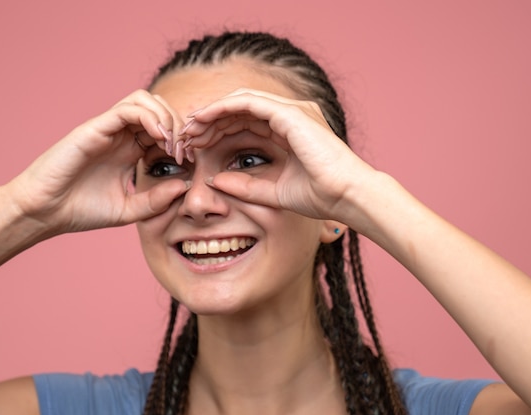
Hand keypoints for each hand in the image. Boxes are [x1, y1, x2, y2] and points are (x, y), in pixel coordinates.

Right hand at [4, 90, 189, 235]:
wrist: (45, 212)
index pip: (164, 129)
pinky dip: (150, 117)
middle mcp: (121, 135)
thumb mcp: (129, 210)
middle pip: (159, 108)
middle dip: (179, 127)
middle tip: (186, 153)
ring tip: (172, 146)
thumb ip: (157, 200)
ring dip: (166, 118)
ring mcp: (108, 129)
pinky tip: (159, 140)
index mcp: (130, 150)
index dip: (183, 140)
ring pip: (145, 100)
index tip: (192, 162)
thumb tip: (185, 186)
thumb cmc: (81, 211)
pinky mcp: (95, 128)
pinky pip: (128, 108)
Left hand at [181, 89, 377, 221]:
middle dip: (210, 121)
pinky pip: (247, 103)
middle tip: (185, 136)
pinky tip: (203, 119)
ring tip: (189, 128)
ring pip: (240, 102)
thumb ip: (245, 185)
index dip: (217, 132)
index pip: (244, 123)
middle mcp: (290, 115)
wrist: (345, 196)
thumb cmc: (319, 196)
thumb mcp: (273, 191)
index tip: (195, 147)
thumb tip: (215, 180)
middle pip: (239, 110)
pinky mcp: (289, 113)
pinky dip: (222, 108)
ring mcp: (291, 111)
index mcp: (288, 131)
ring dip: (212, 113)